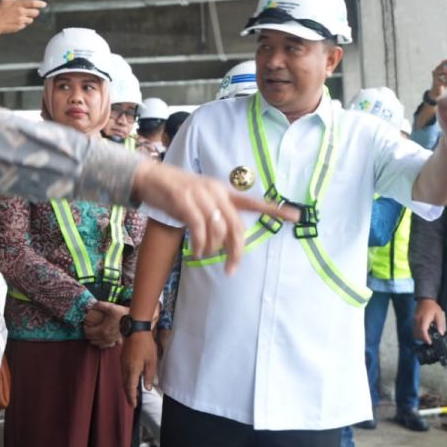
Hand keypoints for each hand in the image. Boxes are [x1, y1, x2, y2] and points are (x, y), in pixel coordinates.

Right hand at [0, 0, 44, 36]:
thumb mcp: (5, 1)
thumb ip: (15, 1)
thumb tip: (20, 2)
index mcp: (18, 5)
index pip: (33, 3)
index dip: (40, 3)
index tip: (44, 4)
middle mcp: (21, 13)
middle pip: (35, 12)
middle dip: (34, 12)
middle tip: (30, 11)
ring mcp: (21, 21)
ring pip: (31, 19)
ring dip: (28, 18)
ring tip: (20, 17)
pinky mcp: (20, 27)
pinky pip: (25, 25)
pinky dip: (22, 23)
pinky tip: (15, 22)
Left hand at [83, 301, 126, 348]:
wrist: (133, 321)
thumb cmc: (121, 314)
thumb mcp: (110, 307)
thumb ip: (99, 305)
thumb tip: (91, 305)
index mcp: (102, 330)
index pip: (88, 333)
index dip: (85, 328)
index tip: (85, 323)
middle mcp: (105, 338)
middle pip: (91, 339)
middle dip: (88, 333)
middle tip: (89, 327)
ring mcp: (110, 341)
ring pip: (97, 344)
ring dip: (93, 339)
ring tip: (94, 332)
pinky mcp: (115, 342)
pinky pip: (106, 346)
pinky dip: (101, 343)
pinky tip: (101, 338)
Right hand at [121, 326, 157, 405]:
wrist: (136, 329)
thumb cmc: (146, 345)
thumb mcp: (151, 361)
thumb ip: (149, 376)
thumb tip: (146, 388)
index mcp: (133, 370)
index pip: (130, 388)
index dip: (132, 397)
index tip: (134, 405)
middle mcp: (125, 368)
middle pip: (125, 385)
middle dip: (129, 394)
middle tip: (133, 402)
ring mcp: (123, 362)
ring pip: (124, 378)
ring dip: (128, 387)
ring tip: (134, 392)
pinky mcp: (123, 358)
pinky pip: (124, 372)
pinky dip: (127, 379)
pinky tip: (133, 379)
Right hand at [129, 160, 301, 274]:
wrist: (150, 177)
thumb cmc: (176, 193)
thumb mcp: (201, 198)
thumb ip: (216, 213)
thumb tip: (226, 240)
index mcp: (222, 191)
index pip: (253, 201)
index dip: (275, 210)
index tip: (296, 216)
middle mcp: (215, 191)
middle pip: (236, 226)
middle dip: (236, 251)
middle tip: (232, 268)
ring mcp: (200, 195)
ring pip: (218, 229)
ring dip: (213, 249)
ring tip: (204, 255)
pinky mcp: (184, 201)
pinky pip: (199, 229)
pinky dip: (200, 245)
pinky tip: (197, 252)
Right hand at [414, 298, 445, 344]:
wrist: (424, 299)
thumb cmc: (432, 307)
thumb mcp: (439, 314)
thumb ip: (440, 324)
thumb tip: (441, 333)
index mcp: (424, 318)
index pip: (423, 330)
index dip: (426, 337)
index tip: (430, 342)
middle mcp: (418, 320)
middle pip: (418, 333)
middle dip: (424, 339)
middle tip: (430, 340)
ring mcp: (415, 321)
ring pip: (415, 332)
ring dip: (420, 337)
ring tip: (427, 337)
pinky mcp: (414, 321)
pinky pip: (415, 330)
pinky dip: (419, 333)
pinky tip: (424, 333)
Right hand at [430, 58, 446, 99]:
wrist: (436, 90)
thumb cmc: (442, 82)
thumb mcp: (446, 76)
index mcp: (438, 68)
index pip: (442, 62)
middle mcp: (435, 72)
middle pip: (443, 68)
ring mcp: (435, 77)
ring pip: (444, 75)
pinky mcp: (436, 83)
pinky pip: (445, 83)